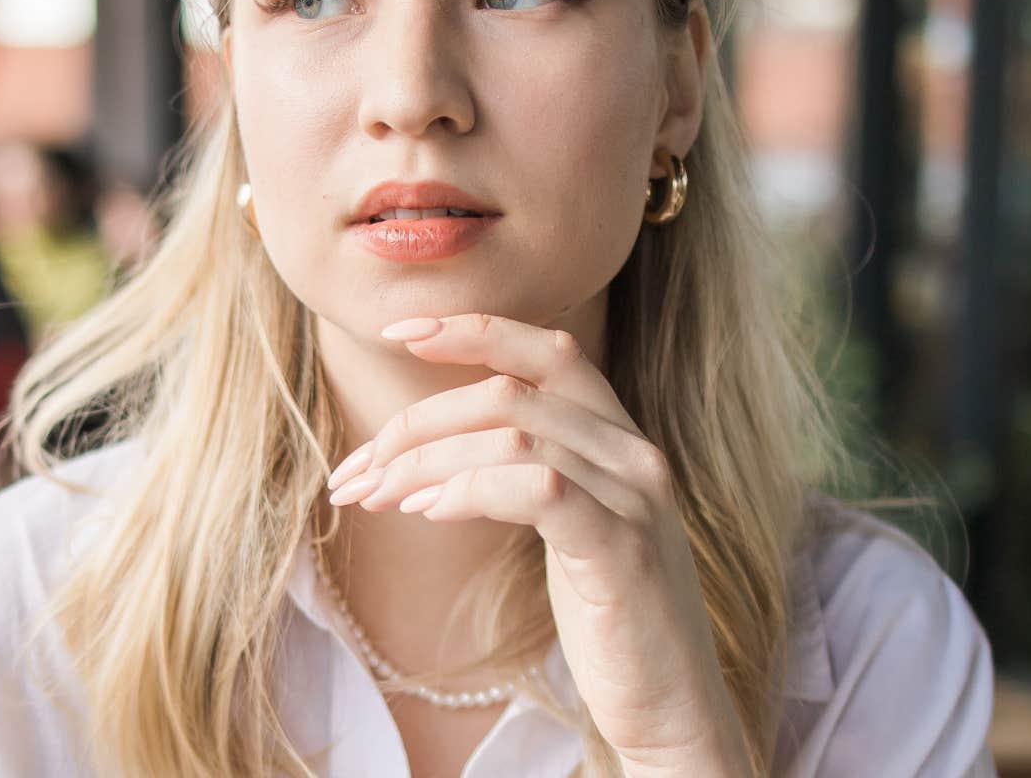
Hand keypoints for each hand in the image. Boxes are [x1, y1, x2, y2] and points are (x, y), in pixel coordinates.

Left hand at [326, 313, 752, 774]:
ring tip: (379, 498)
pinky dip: (471, 489)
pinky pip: (538, 489)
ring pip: (512, 435)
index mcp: (617, 437)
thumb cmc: (607, 614)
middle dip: (416, 422)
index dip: (470, 329)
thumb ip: (523, 471)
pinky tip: (430, 512)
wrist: (671, 702)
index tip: (397, 330)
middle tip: (359, 471)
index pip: (546, 348)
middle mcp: (634, 453)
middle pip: (510, 391)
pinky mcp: (622, 551)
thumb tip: (421, 447)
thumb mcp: (570, 524)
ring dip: (425, 462)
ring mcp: (634, 499)